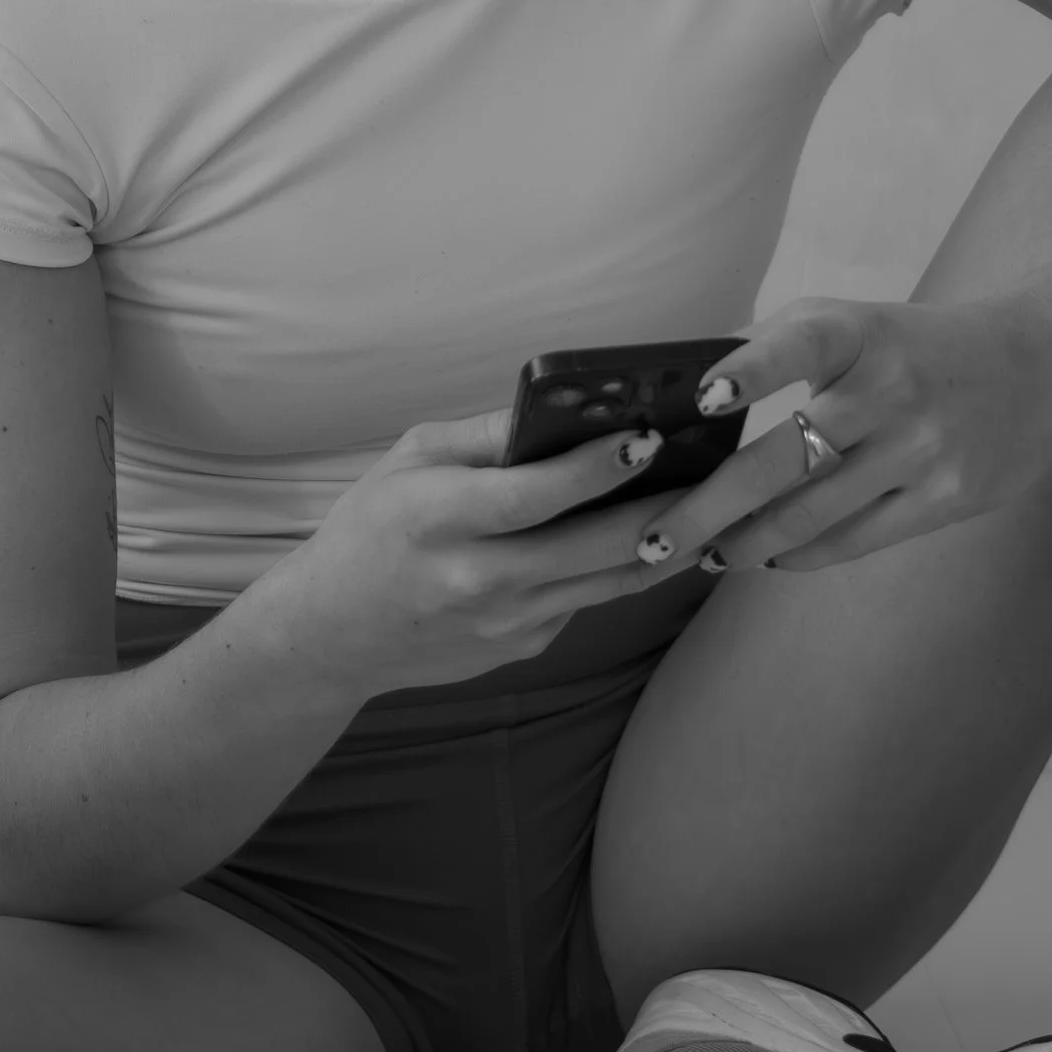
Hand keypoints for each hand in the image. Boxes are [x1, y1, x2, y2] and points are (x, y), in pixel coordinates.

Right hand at [254, 405, 698, 696]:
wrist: (332, 634)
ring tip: (716, 501)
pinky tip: (657, 534)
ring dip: (672, 540)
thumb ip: (487, 435)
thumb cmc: (373, 529)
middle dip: (667, 505)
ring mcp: (507, 622)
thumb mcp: (410, 459)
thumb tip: (569, 405)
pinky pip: (589, 598)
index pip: (536, 494)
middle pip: (597, 544)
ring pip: (614, 579)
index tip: (649, 436)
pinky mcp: (526, 646)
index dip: (598, 466)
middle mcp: (479, 578)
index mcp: (442, 519)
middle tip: (718, 469)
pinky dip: (626, 565)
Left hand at [642, 291, 1051, 575]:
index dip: (752, 368)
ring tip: (701, 555)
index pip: (802, 344)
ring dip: (745, 542)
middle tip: (653, 540)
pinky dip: (800, 554)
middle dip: (708, 508)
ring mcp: (923, 449)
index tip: (704, 396)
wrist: (1035, 368)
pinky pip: (855, 541)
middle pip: (784, 459)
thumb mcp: (849, 322)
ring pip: (812, 513)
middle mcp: (892, 390)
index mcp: (860, 334)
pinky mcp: (947, 499)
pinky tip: (765, 557)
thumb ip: (771, 346)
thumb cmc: (910, 346)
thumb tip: (678, 387)